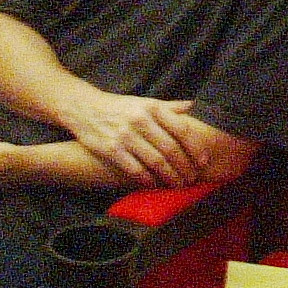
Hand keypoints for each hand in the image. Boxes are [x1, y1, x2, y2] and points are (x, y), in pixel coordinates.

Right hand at [65, 93, 210, 187]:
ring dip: (170, 177)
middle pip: (171, 149)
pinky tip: (155, 186)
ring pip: (155, 162)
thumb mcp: (145, 101)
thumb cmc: (119, 106)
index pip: (182, 129)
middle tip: (193, 179)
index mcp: (152, 107)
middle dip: (185, 167)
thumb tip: (194, 107)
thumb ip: (170, 106)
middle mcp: (141, 120)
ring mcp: (125, 136)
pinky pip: (135, 170)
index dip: (195, 147)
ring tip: (178, 185)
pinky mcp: (111, 150)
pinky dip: (148, 180)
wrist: (84, 108)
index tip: (204, 161)